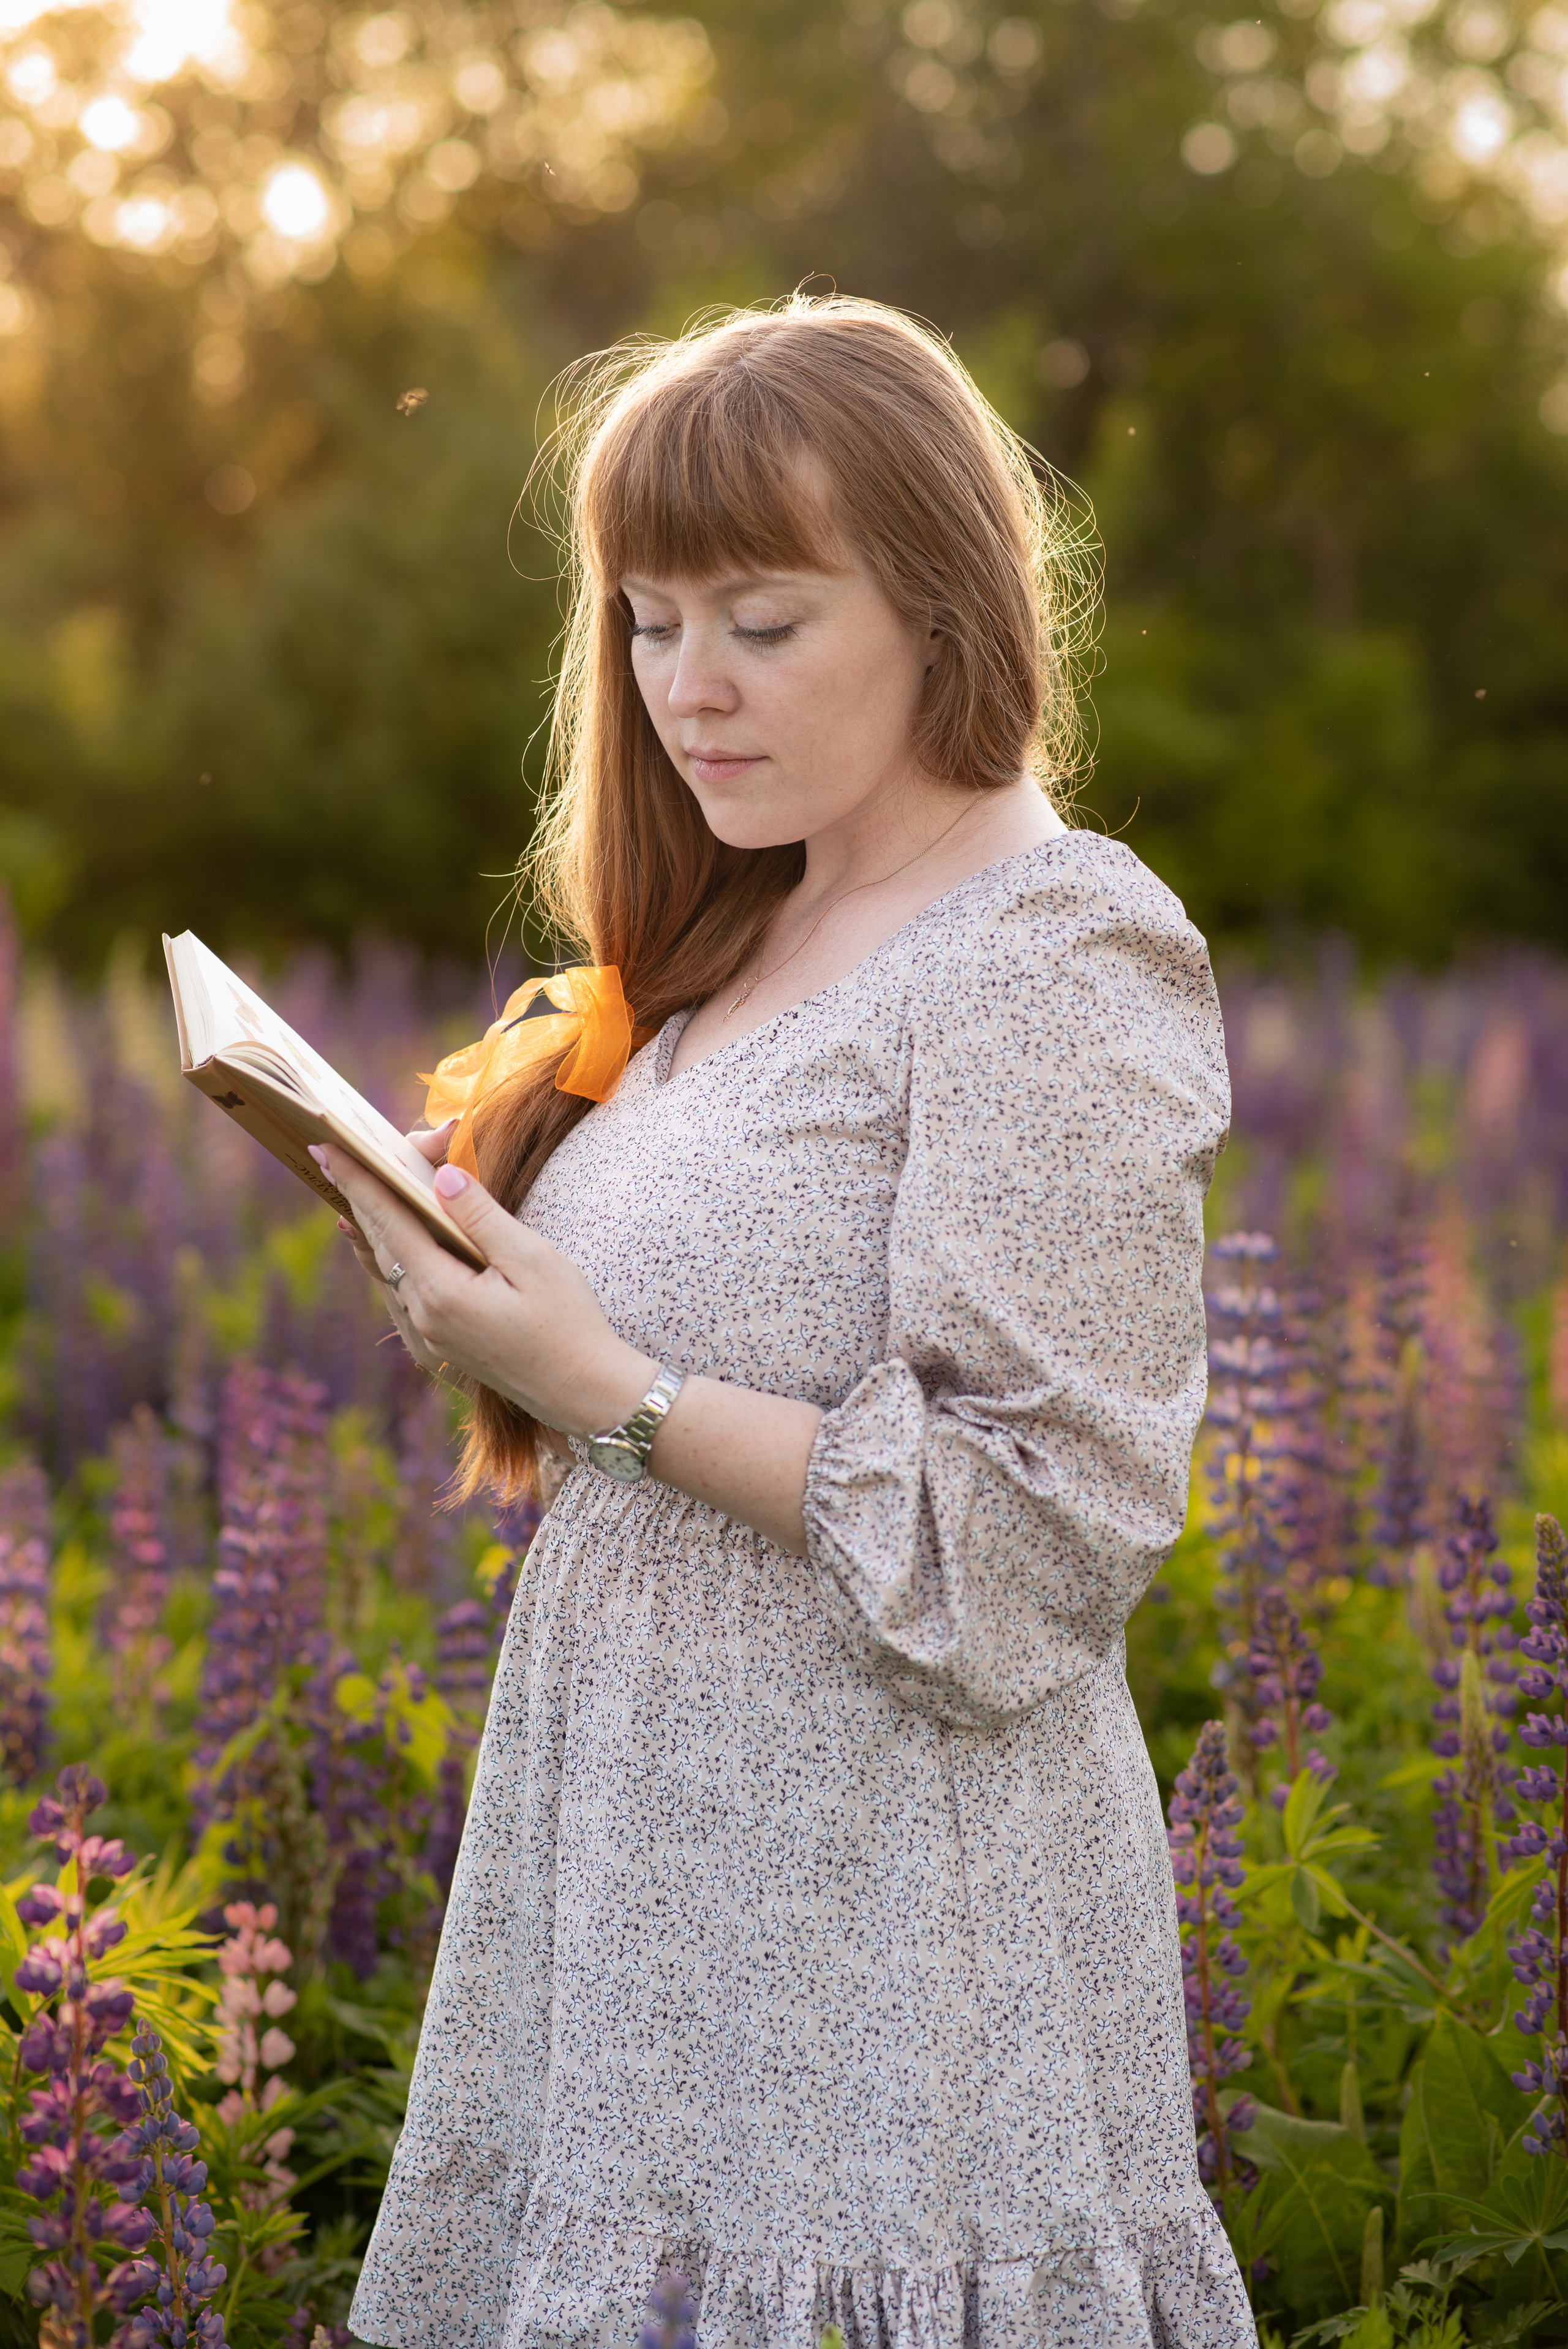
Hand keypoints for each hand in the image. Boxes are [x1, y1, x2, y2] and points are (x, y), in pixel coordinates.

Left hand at [313, 1137, 654, 1437]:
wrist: (584, 1393)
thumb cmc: (568, 1322)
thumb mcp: (531, 1259)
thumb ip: (481, 1216)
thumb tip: (441, 1177)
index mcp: (442, 1290)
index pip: (389, 1220)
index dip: (359, 1180)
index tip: (328, 1147)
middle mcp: (423, 1316)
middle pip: (380, 1243)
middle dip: (358, 1196)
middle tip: (331, 1156)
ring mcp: (428, 1336)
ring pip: (386, 1269)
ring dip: (368, 1228)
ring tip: (349, 1194)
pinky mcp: (440, 1347)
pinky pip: (399, 1293)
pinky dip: (386, 1260)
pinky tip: (382, 1249)